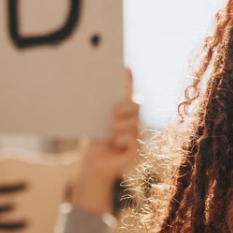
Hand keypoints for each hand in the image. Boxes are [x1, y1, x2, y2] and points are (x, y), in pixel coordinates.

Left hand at [71, 67, 139, 216]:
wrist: (95, 164)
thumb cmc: (95, 143)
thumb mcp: (97, 123)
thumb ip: (104, 113)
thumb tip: (107, 105)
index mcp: (121, 113)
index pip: (127, 94)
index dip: (128, 81)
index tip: (126, 67)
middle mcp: (131, 121)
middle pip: (134, 106)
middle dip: (123, 109)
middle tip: (112, 116)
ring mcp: (136, 134)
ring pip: (132, 123)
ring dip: (118, 129)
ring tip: (110, 136)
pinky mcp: (136, 147)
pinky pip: (131, 138)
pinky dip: (121, 141)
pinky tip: (115, 146)